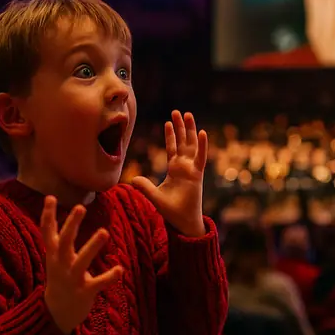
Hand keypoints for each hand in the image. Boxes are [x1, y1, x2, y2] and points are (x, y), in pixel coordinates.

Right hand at [41, 196, 122, 334]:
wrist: (55, 314)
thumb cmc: (59, 277)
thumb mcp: (54, 256)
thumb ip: (56, 235)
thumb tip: (50, 203)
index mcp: (54, 254)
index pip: (47, 232)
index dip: (47, 215)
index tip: (50, 197)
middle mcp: (60, 264)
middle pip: (64, 241)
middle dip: (72, 224)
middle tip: (80, 207)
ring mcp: (71, 279)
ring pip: (81, 261)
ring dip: (92, 246)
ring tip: (104, 231)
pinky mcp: (84, 292)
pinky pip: (97, 284)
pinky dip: (108, 277)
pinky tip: (120, 269)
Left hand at [131, 111, 207, 236]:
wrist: (184, 223)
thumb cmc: (172, 211)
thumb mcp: (154, 197)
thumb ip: (145, 187)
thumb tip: (132, 179)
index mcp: (175, 170)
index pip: (173, 148)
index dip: (171, 135)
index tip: (168, 122)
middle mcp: (185, 167)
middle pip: (183, 142)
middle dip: (180, 127)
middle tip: (177, 111)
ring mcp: (192, 170)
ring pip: (192, 145)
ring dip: (190, 130)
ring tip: (188, 114)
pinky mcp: (198, 175)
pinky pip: (201, 157)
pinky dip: (202, 145)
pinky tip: (201, 132)